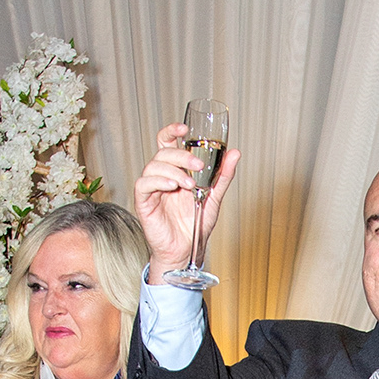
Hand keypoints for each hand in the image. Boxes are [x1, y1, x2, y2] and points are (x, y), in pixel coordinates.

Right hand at [136, 123, 240, 281]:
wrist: (187, 251)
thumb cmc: (196, 224)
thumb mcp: (214, 197)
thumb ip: (223, 175)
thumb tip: (235, 153)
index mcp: (175, 170)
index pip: (167, 142)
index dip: (172, 131)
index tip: (185, 128)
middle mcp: (162, 176)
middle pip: (163, 152)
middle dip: (182, 156)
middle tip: (198, 166)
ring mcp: (152, 188)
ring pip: (153, 166)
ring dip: (173, 171)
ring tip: (189, 185)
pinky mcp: (143, 202)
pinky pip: (144, 184)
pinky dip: (158, 182)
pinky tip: (172, 187)